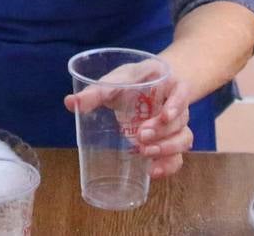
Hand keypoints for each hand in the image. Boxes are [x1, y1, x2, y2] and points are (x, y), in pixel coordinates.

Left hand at [62, 62, 193, 179]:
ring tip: (145, 154)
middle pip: (180, 120)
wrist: (149, 87)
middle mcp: (177, 105)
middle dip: (162, 132)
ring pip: (183, 138)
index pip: (181, 91)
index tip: (165, 115)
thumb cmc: (133, 82)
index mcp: (167, 83)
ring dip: (166, 149)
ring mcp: (177, 125)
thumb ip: (96, 92)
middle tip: (140, 136)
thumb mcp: (116, 81)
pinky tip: (153, 172)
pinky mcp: (172, 143)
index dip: (177, 104)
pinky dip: (168, 166)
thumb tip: (70, 103)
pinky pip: (178, 157)